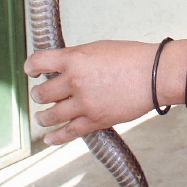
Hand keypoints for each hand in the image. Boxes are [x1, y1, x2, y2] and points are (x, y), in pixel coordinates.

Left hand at [25, 40, 161, 144]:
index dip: (31, 67)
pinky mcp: (94, 120)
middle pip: (42, 92)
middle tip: (40, 93)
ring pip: (51, 114)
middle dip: (39, 93)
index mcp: (75, 59)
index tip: (31, 70)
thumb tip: (65, 66)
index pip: (39, 61)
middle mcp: (75, 81)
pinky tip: (49, 138)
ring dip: (43, 115)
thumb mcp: (99, 48)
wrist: (155, 75)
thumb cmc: (133, 58)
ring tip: (41, 116)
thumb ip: (78, 58)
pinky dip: (56, 137)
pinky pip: (68, 132)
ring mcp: (84, 103)